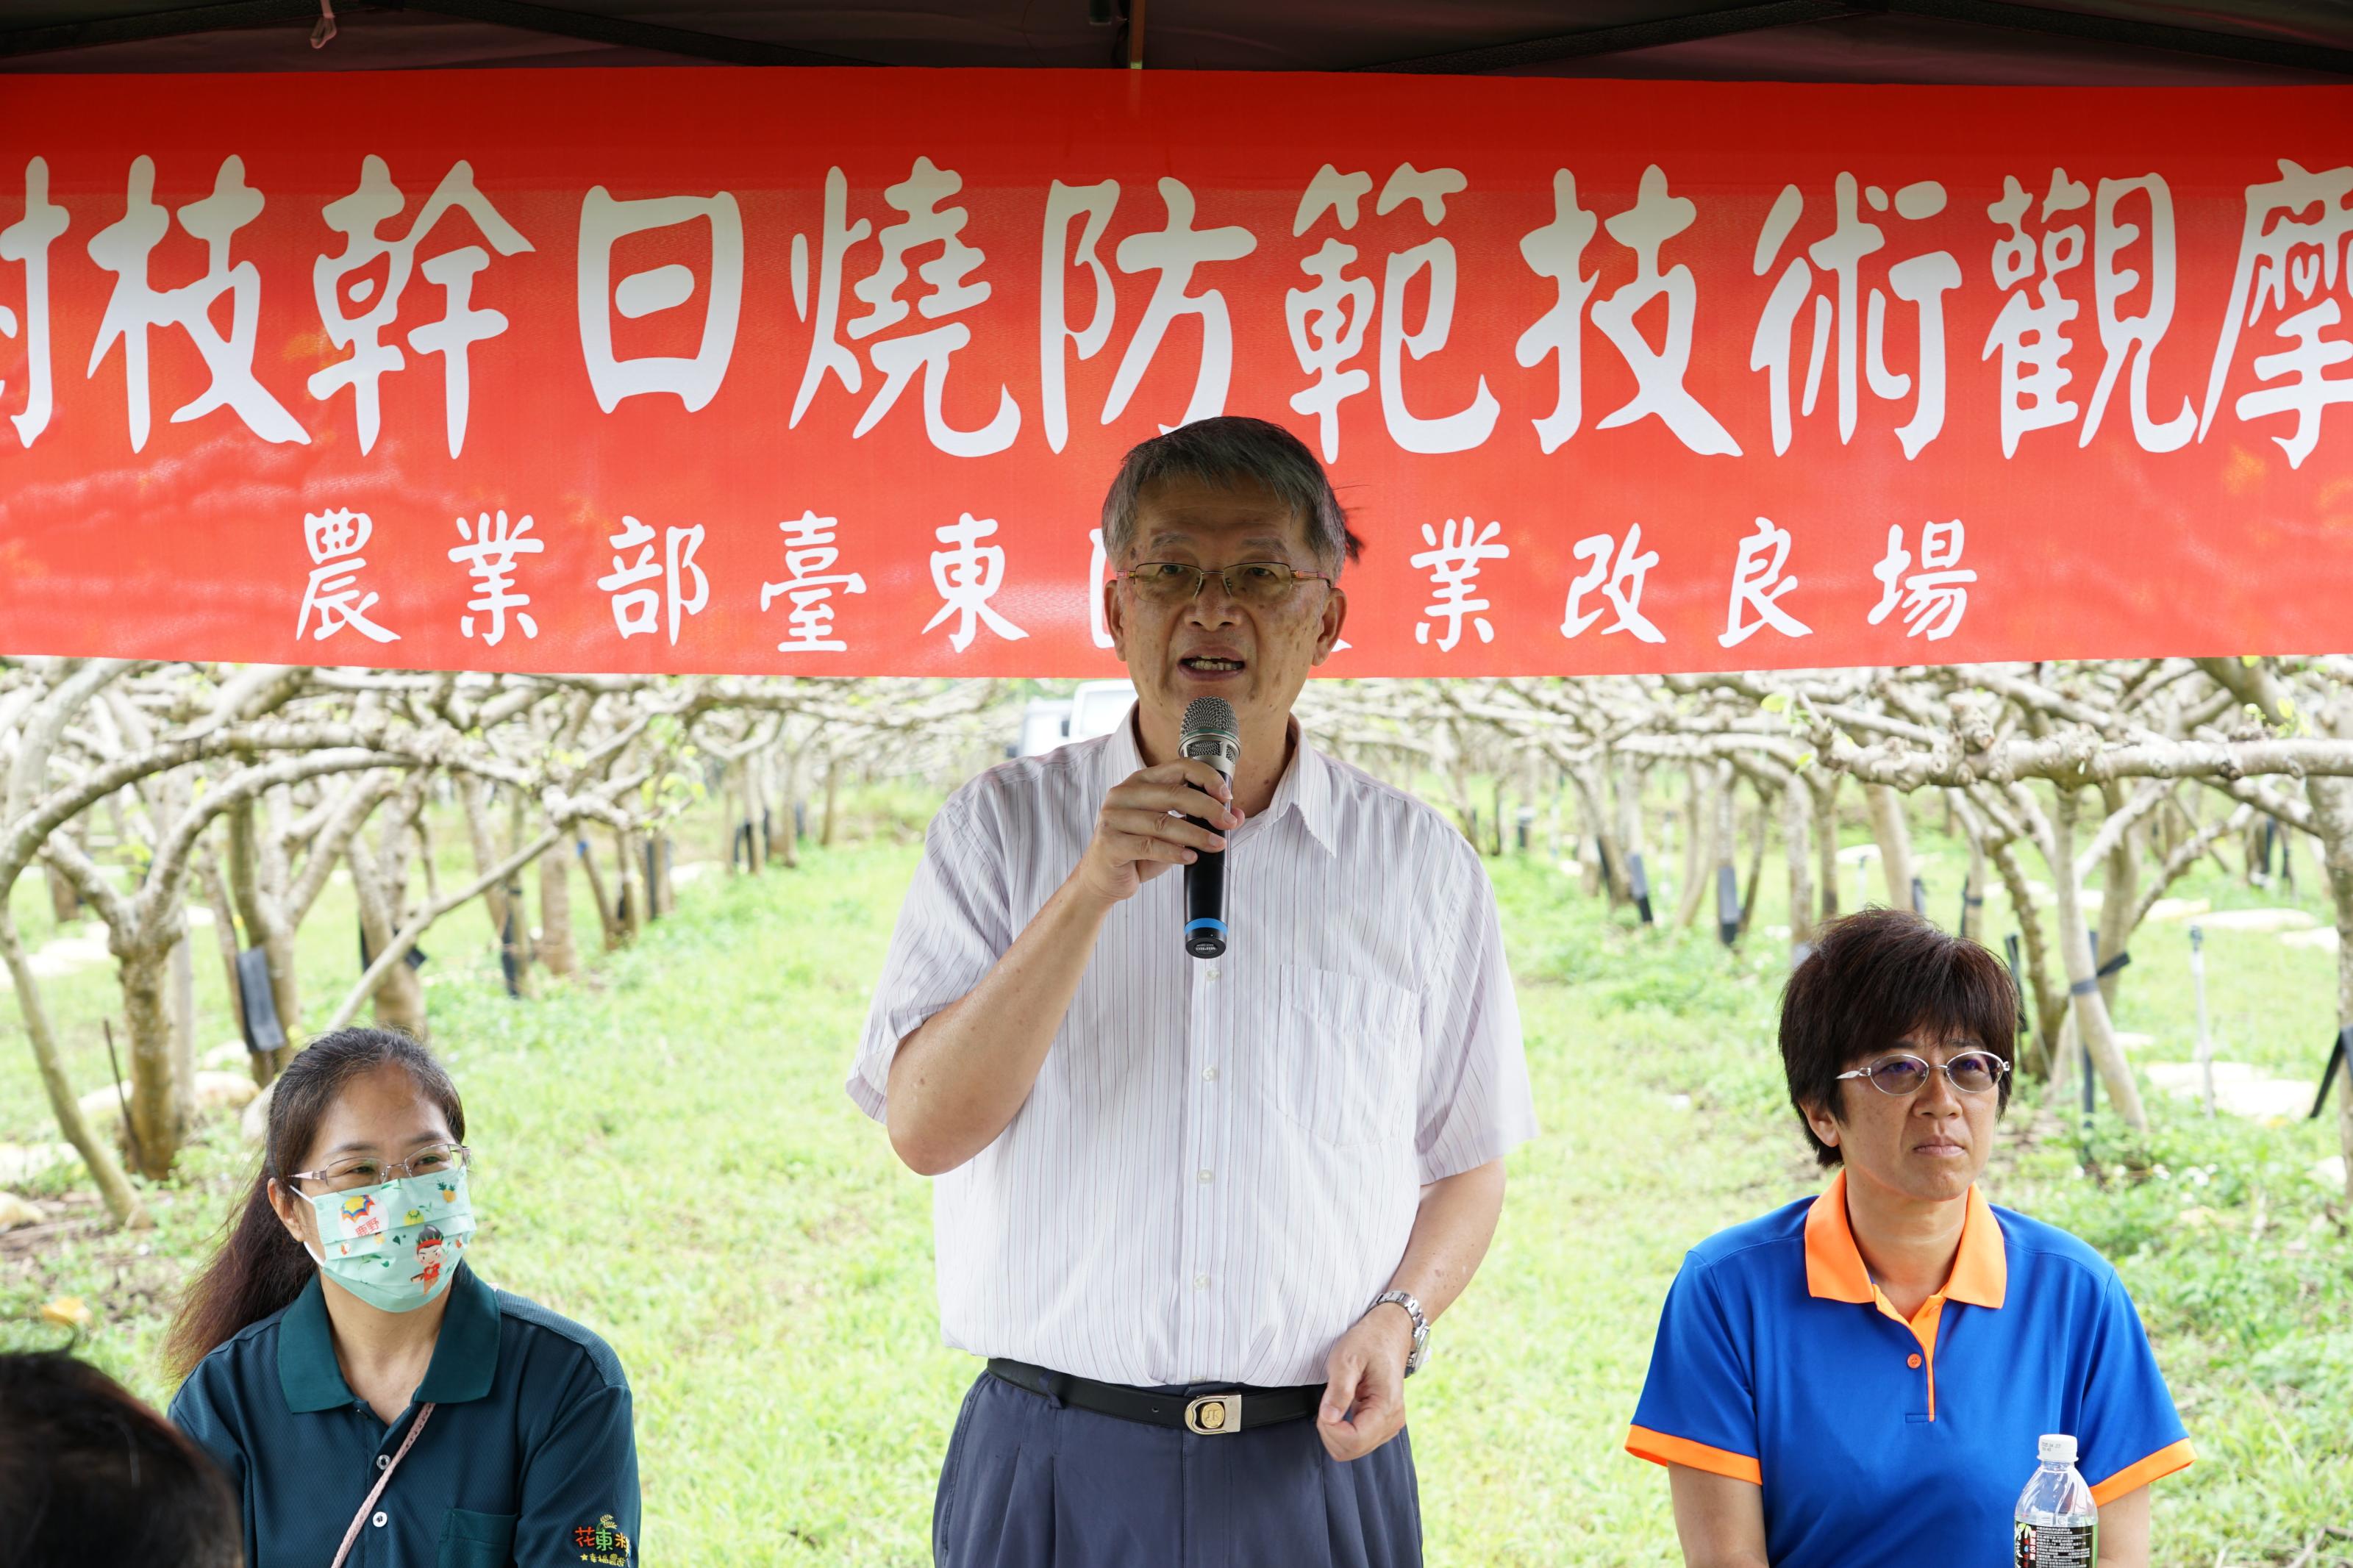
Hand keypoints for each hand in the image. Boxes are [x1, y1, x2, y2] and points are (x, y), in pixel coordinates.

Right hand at [1071, 760, 1239, 905]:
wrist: (1103, 879)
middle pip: (1174, 794)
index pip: (1178, 767)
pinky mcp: (1109, 842)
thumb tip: (1237, 816)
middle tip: (1228, 823)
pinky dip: (1174, 852)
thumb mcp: (1172, 833)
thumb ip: (1200, 821)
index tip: (1227, 795)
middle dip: (1208, 808)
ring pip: (1163, 822)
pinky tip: (1191, 857)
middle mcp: (1123, 794)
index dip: (1205, 777)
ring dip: (1196, 834)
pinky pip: (1149, 845)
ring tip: (1217, 844)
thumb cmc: (1138, 851)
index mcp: (1140, 782)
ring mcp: (1113, 817)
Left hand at [1315, 1303, 1412, 1460]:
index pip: (1353, 1441)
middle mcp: (1392, 1422)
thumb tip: (1328, 1418)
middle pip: (1351, 1451)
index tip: (1324, 1408)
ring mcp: (1389, 1425)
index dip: (1330, 1430)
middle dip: (1330, 1432)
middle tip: (1327, 1403)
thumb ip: (1338, 1390)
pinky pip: (1357, 1441)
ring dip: (1335, 1432)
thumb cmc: (1369, 1341)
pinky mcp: (1382, 1424)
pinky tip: (1342, 1408)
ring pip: (1352, 1450)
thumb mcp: (1347, 1358)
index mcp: (1387, 1407)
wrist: (1389, 1331)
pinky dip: (1342, 1430)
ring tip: (1336, 1402)